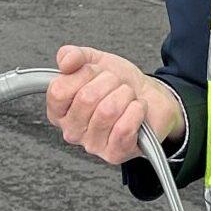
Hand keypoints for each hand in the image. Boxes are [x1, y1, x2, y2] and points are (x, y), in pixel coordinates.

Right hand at [45, 45, 184, 163]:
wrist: (151, 96)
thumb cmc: (120, 84)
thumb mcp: (94, 61)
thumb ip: (73, 56)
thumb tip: (65, 61)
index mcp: (59, 110)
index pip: (58, 91)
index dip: (82, 74)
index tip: (95, 72)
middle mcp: (71, 131)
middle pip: (86, 98)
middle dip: (110, 81)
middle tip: (117, 84)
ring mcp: (92, 145)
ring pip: (107, 111)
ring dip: (125, 95)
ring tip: (128, 96)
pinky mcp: (114, 154)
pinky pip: (123, 128)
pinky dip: (137, 110)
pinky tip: (137, 108)